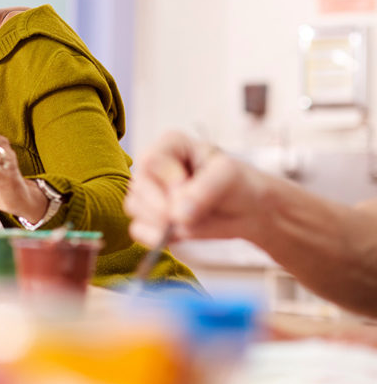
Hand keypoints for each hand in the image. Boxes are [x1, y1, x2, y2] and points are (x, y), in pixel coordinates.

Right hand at [124, 130, 266, 245]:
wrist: (247, 209)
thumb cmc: (237, 183)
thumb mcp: (228, 176)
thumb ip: (204, 191)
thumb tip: (176, 215)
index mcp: (169, 146)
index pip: (151, 160)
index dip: (168, 179)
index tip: (190, 188)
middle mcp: (153, 168)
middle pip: (138, 186)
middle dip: (161, 206)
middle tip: (186, 217)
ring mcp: (150, 194)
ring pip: (134, 207)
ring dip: (157, 222)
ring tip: (185, 225)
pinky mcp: (151, 218)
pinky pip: (138, 229)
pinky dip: (151, 236)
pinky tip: (170, 237)